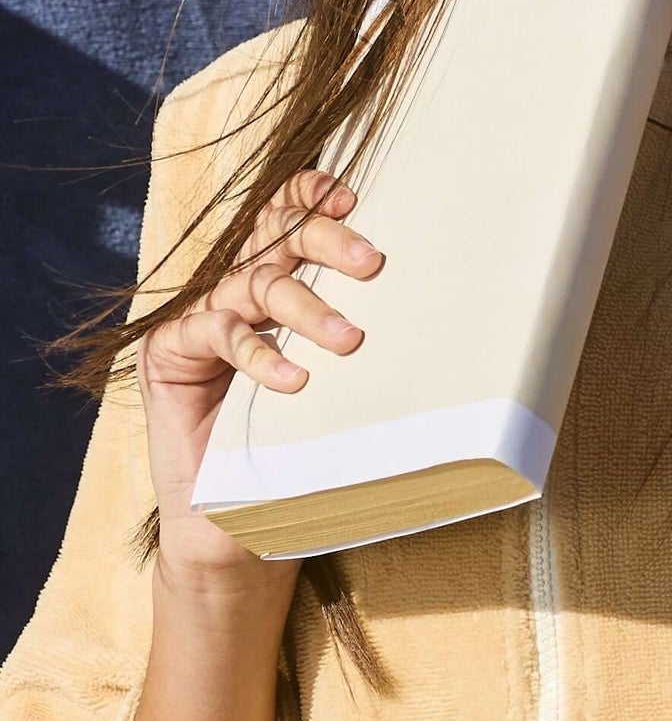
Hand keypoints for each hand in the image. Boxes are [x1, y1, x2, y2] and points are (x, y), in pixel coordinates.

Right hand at [139, 170, 381, 574]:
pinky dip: (259, 355)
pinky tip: (294, 380)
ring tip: (349, 340)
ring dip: (307, 309)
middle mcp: (237, 289)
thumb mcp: (344, 383)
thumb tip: (452, 316)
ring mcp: (201, 318)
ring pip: (256, 285)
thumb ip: (364, 338)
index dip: (312, 196)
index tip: (354, 198)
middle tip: (373, 265)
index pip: (287, 217)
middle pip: (277, 237)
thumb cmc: (302, 448)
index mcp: (276, 281)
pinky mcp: (169, 353)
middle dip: (326, 240)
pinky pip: (217, 334)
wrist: (238, 523)